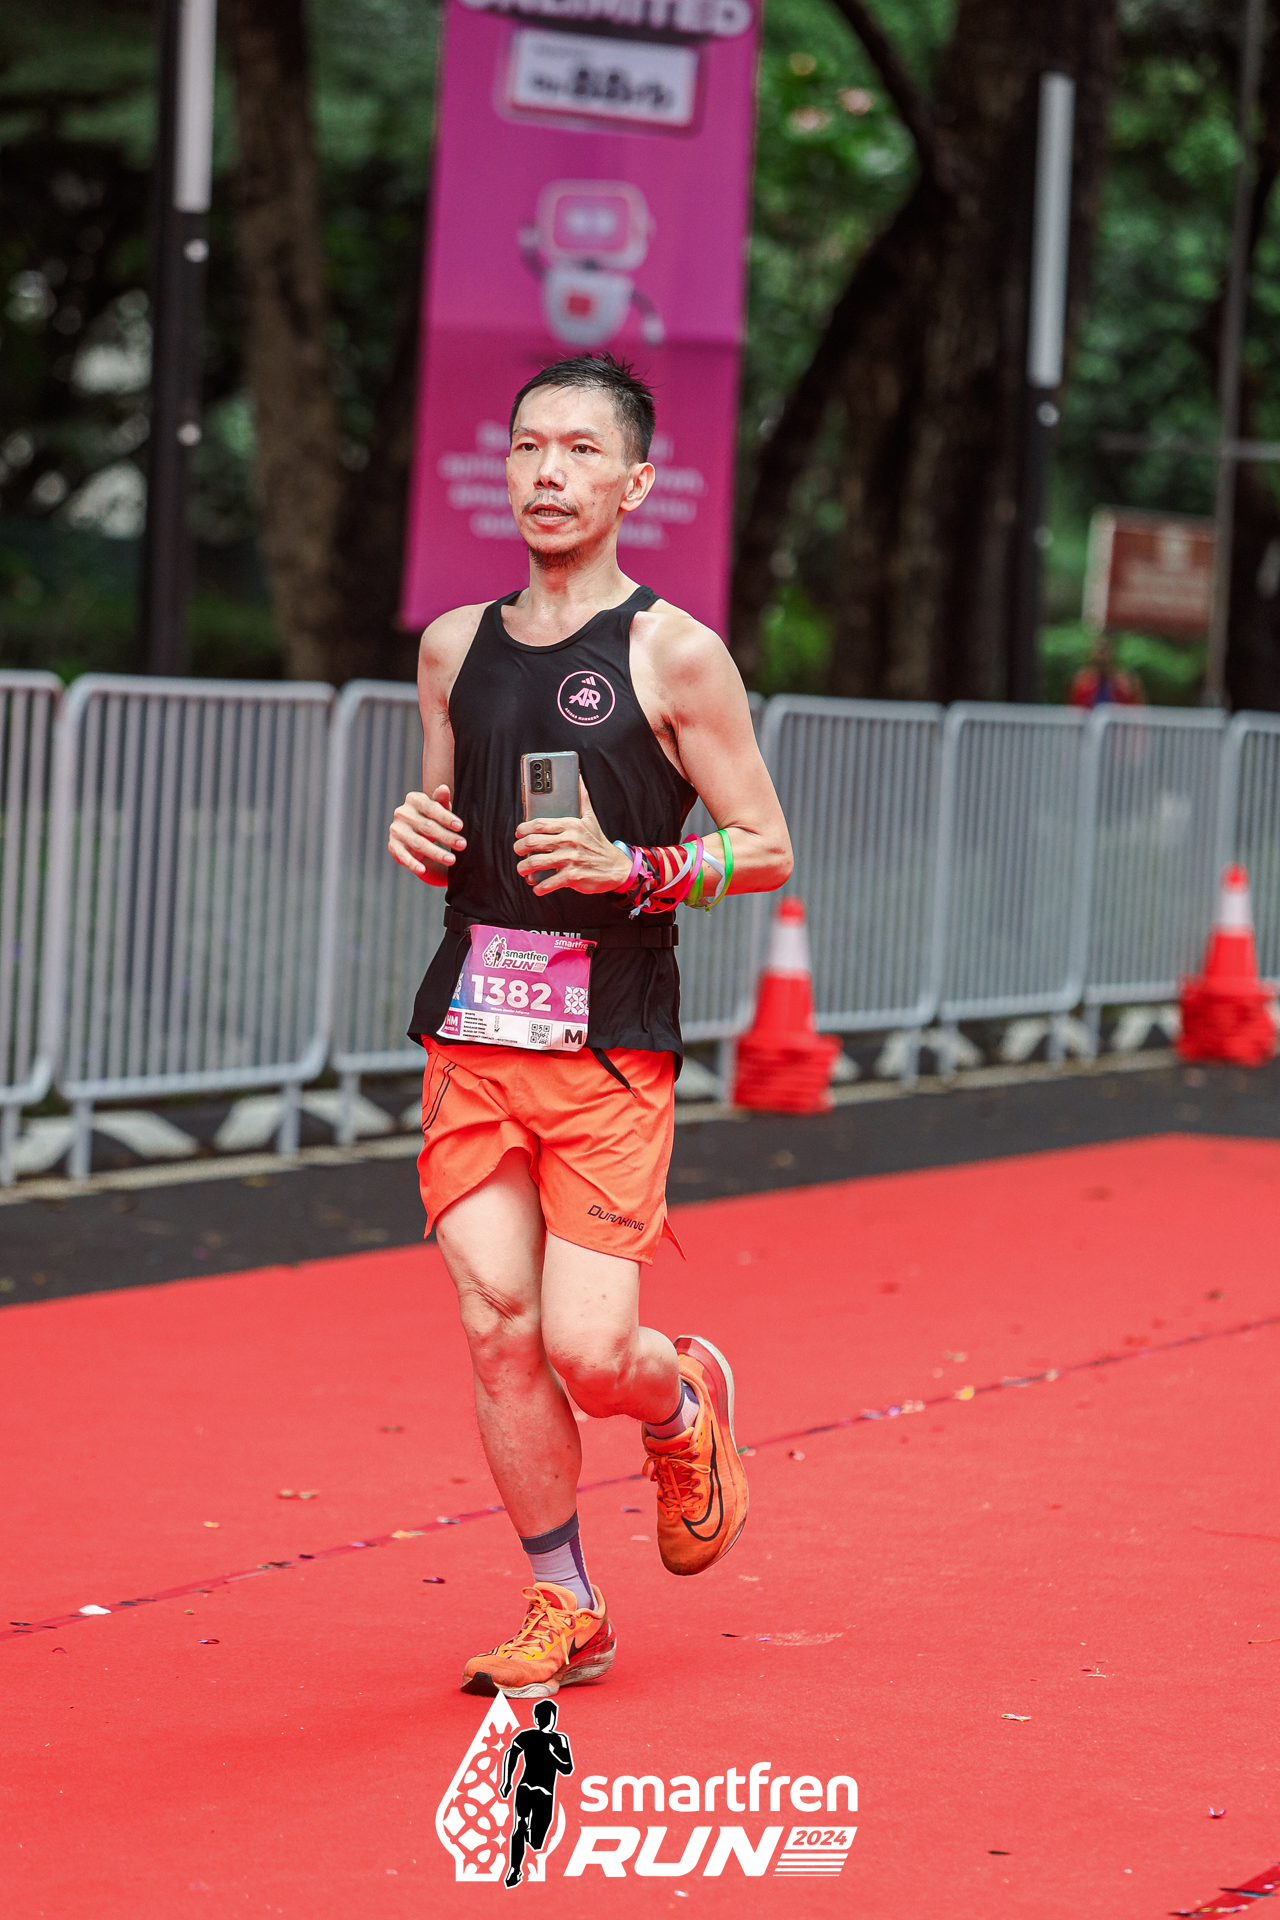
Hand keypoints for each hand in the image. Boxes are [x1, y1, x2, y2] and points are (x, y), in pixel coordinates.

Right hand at [389, 784, 465, 885]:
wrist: (415, 831)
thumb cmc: (432, 817)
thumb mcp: (438, 808)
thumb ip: (441, 800)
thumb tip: (443, 788)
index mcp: (414, 799)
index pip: (431, 808)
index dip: (446, 817)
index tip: (461, 826)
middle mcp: (402, 813)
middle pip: (427, 827)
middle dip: (446, 837)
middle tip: (463, 845)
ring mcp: (396, 830)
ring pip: (418, 843)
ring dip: (436, 853)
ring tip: (452, 860)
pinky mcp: (393, 845)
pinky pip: (403, 856)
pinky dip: (412, 864)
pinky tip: (422, 870)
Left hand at [514, 776, 632, 895]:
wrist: (616, 867)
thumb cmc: (598, 843)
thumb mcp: (590, 818)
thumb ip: (581, 797)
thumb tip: (578, 775)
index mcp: (570, 825)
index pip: (538, 823)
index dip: (523, 829)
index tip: (519, 834)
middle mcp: (569, 841)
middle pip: (533, 842)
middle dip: (519, 849)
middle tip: (518, 852)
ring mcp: (570, 859)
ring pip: (536, 862)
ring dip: (524, 868)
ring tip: (523, 870)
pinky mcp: (573, 876)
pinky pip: (548, 882)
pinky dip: (539, 887)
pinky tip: (537, 887)